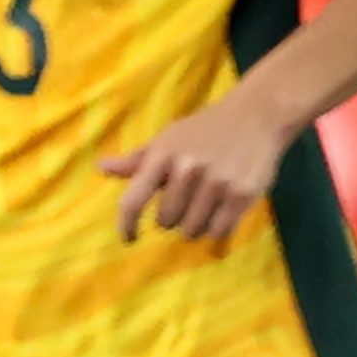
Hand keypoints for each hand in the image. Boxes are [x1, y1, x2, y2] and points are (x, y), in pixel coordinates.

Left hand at [100, 90, 295, 242]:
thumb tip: (102, 169)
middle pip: (166, 222)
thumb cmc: (203, 130)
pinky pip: (219, 232)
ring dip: (194, 225)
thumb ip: (136, 160)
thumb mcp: (167, 139)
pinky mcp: (242, 195)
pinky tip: (220, 211)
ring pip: (192, 230)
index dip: (126, 224)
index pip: (133, 199)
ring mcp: (216, 183)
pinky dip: (217, 228)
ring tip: (202, 204)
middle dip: (171, 218)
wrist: (254, 117)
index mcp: (163, 155)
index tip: (128, 239)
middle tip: (183, 201)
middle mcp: (187, 169)